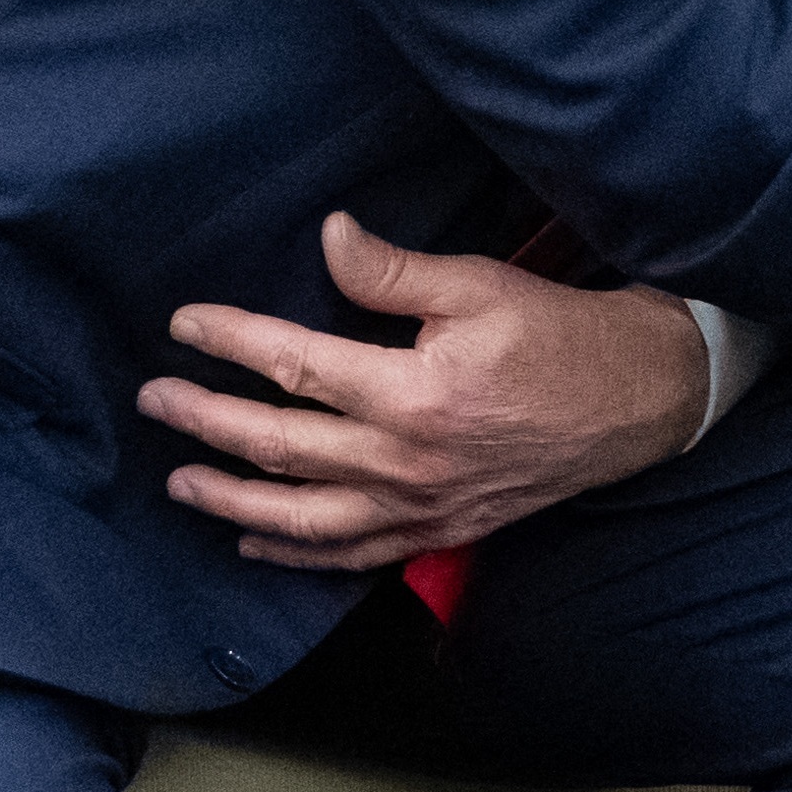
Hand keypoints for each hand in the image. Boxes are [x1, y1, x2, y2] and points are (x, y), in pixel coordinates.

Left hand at [145, 210, 710, 570]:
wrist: (637, 399)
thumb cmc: (561, 334)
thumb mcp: (480, 285)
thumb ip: (393, 271)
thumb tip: (327, 239)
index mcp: (411, 392)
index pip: (294, 366)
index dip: (231, 342)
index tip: (184, 325)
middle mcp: (405, 460)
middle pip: (279, 445)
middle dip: (206, 421)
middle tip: (154, 401)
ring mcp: (421, 504)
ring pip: (301, 515)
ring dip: (232, 499)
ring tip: (181, 479)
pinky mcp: (440, 528)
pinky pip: (351, 553)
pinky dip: (296, 552)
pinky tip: (256, 543)